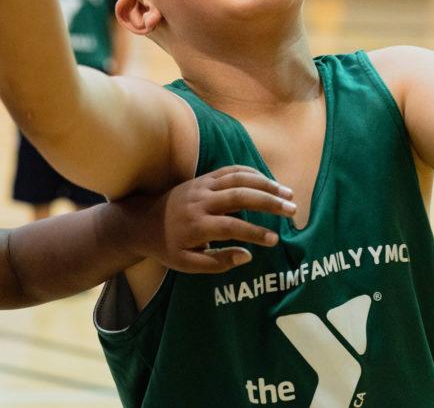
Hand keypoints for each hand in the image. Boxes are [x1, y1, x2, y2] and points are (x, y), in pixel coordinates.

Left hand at [129, 166, 295, 273]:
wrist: (141, 221)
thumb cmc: (167, 246)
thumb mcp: (186, 264)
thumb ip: (217, 262)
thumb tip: (247, 256)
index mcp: (196, 225)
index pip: (232, 227)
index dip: (255, 232)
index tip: (275, 240)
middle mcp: (201, 201)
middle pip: (240, 196)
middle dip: (269, 202)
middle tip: (292, 211)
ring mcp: (202, 186)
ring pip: (238, 179)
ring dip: (266, 184)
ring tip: (288, 194)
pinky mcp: (204, 178)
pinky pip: (231, 170)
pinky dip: (252, 173)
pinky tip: (268, 182)